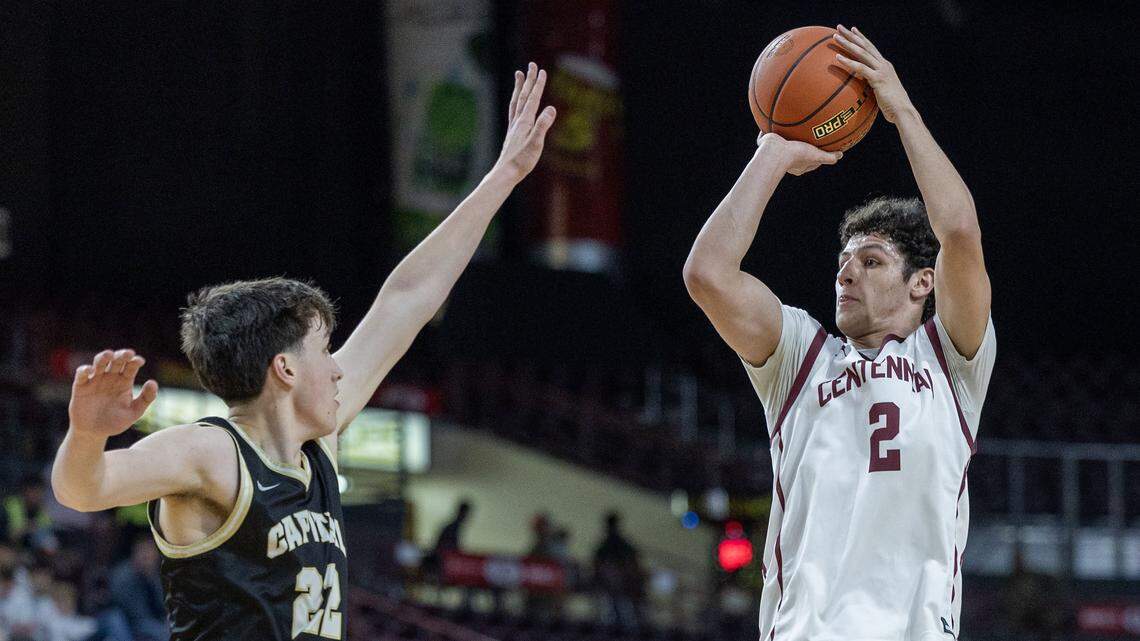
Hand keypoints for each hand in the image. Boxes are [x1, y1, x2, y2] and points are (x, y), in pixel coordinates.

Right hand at [68, 349, 157, 437]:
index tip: (139, 361)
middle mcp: (110, 377)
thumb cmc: (115, 422)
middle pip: (116, 361)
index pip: (131, 366)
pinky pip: (81, 375)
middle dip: (122, 355)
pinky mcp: (81, 386)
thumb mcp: (134, 412)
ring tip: (109, 355)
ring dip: (103, 357)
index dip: (135, 361)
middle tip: (128, 353)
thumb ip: (146, 398)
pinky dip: (84, 370)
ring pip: (99, 363)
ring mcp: (95, 380)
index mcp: (124, 381)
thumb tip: (153, 382)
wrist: (94, 434)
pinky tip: (90, 370)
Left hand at [492, 62, 557, 184]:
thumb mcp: (536, 144)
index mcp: (525, 122)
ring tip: (519, 75)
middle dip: (529, 80)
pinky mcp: (512, 134)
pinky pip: (514, 112)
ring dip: (519, 87)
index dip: (538, 85)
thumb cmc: (522, 161)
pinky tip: (517, 103)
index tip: (541, 70)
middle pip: (524, 96)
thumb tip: (551, 108)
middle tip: (531, 65)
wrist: (505, 174)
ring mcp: (514, 127)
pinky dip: (516, 102)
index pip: (533, 99)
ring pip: (516, 102)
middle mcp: (518, 122)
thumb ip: (543, 126)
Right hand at [758, 132, 841, 175]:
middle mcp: (786, 159)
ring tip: (792, 124)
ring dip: (787, 135)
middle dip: (802, 144)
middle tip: (808, 136)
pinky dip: (774, 126)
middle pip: (797, 151)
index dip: (817, 155)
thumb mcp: (816, 156)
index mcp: (798, 165)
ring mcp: (775, 151)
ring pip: (783, 141)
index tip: (822, 149)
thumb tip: (840, 155)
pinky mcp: (766, 142)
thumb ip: (828, 157)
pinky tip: (778, 116)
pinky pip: (771, 132)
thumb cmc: (795, 155)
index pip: (810, 161)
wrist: (773, 151)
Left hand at [832, 25, 913, 123]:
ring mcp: (882, 70)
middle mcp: (884, 65)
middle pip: (865, 45)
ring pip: (862, 52)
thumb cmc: (892, 107)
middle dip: (851, 35)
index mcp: (884, 66)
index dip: (861, 38)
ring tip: (835, 36)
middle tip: (839, 27)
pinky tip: (837, 58)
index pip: (871, 48)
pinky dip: (848, 62)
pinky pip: (860, 68)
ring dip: (848, 43)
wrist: (903, 112)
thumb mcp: (881, 93)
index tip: (852, 30)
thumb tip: (861, 88)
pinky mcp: (878, 79)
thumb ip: (872, 86)